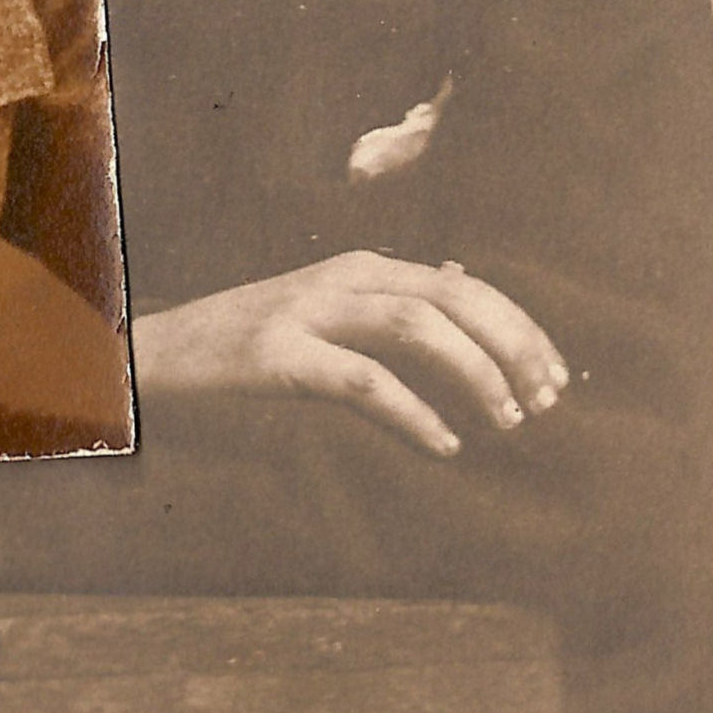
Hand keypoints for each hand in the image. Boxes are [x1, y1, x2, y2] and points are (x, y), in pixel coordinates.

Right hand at [131, 251, 569, 458]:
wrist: (155, 354)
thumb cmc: (249, 342)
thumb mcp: (328, 305)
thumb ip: (391, 295)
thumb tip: (461, 278)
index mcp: (363, 267)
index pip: (465, 286)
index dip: (521, 328)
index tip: (557, 378)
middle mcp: (342, 277)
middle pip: (452, 296)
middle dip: (512, 346)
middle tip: (546, 402)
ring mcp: (307, 310)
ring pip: (416, 325)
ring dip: (474, 373)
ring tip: (507, 421)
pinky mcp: (278, 353)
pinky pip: (362, 379)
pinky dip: (412, 413)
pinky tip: (443, 445)